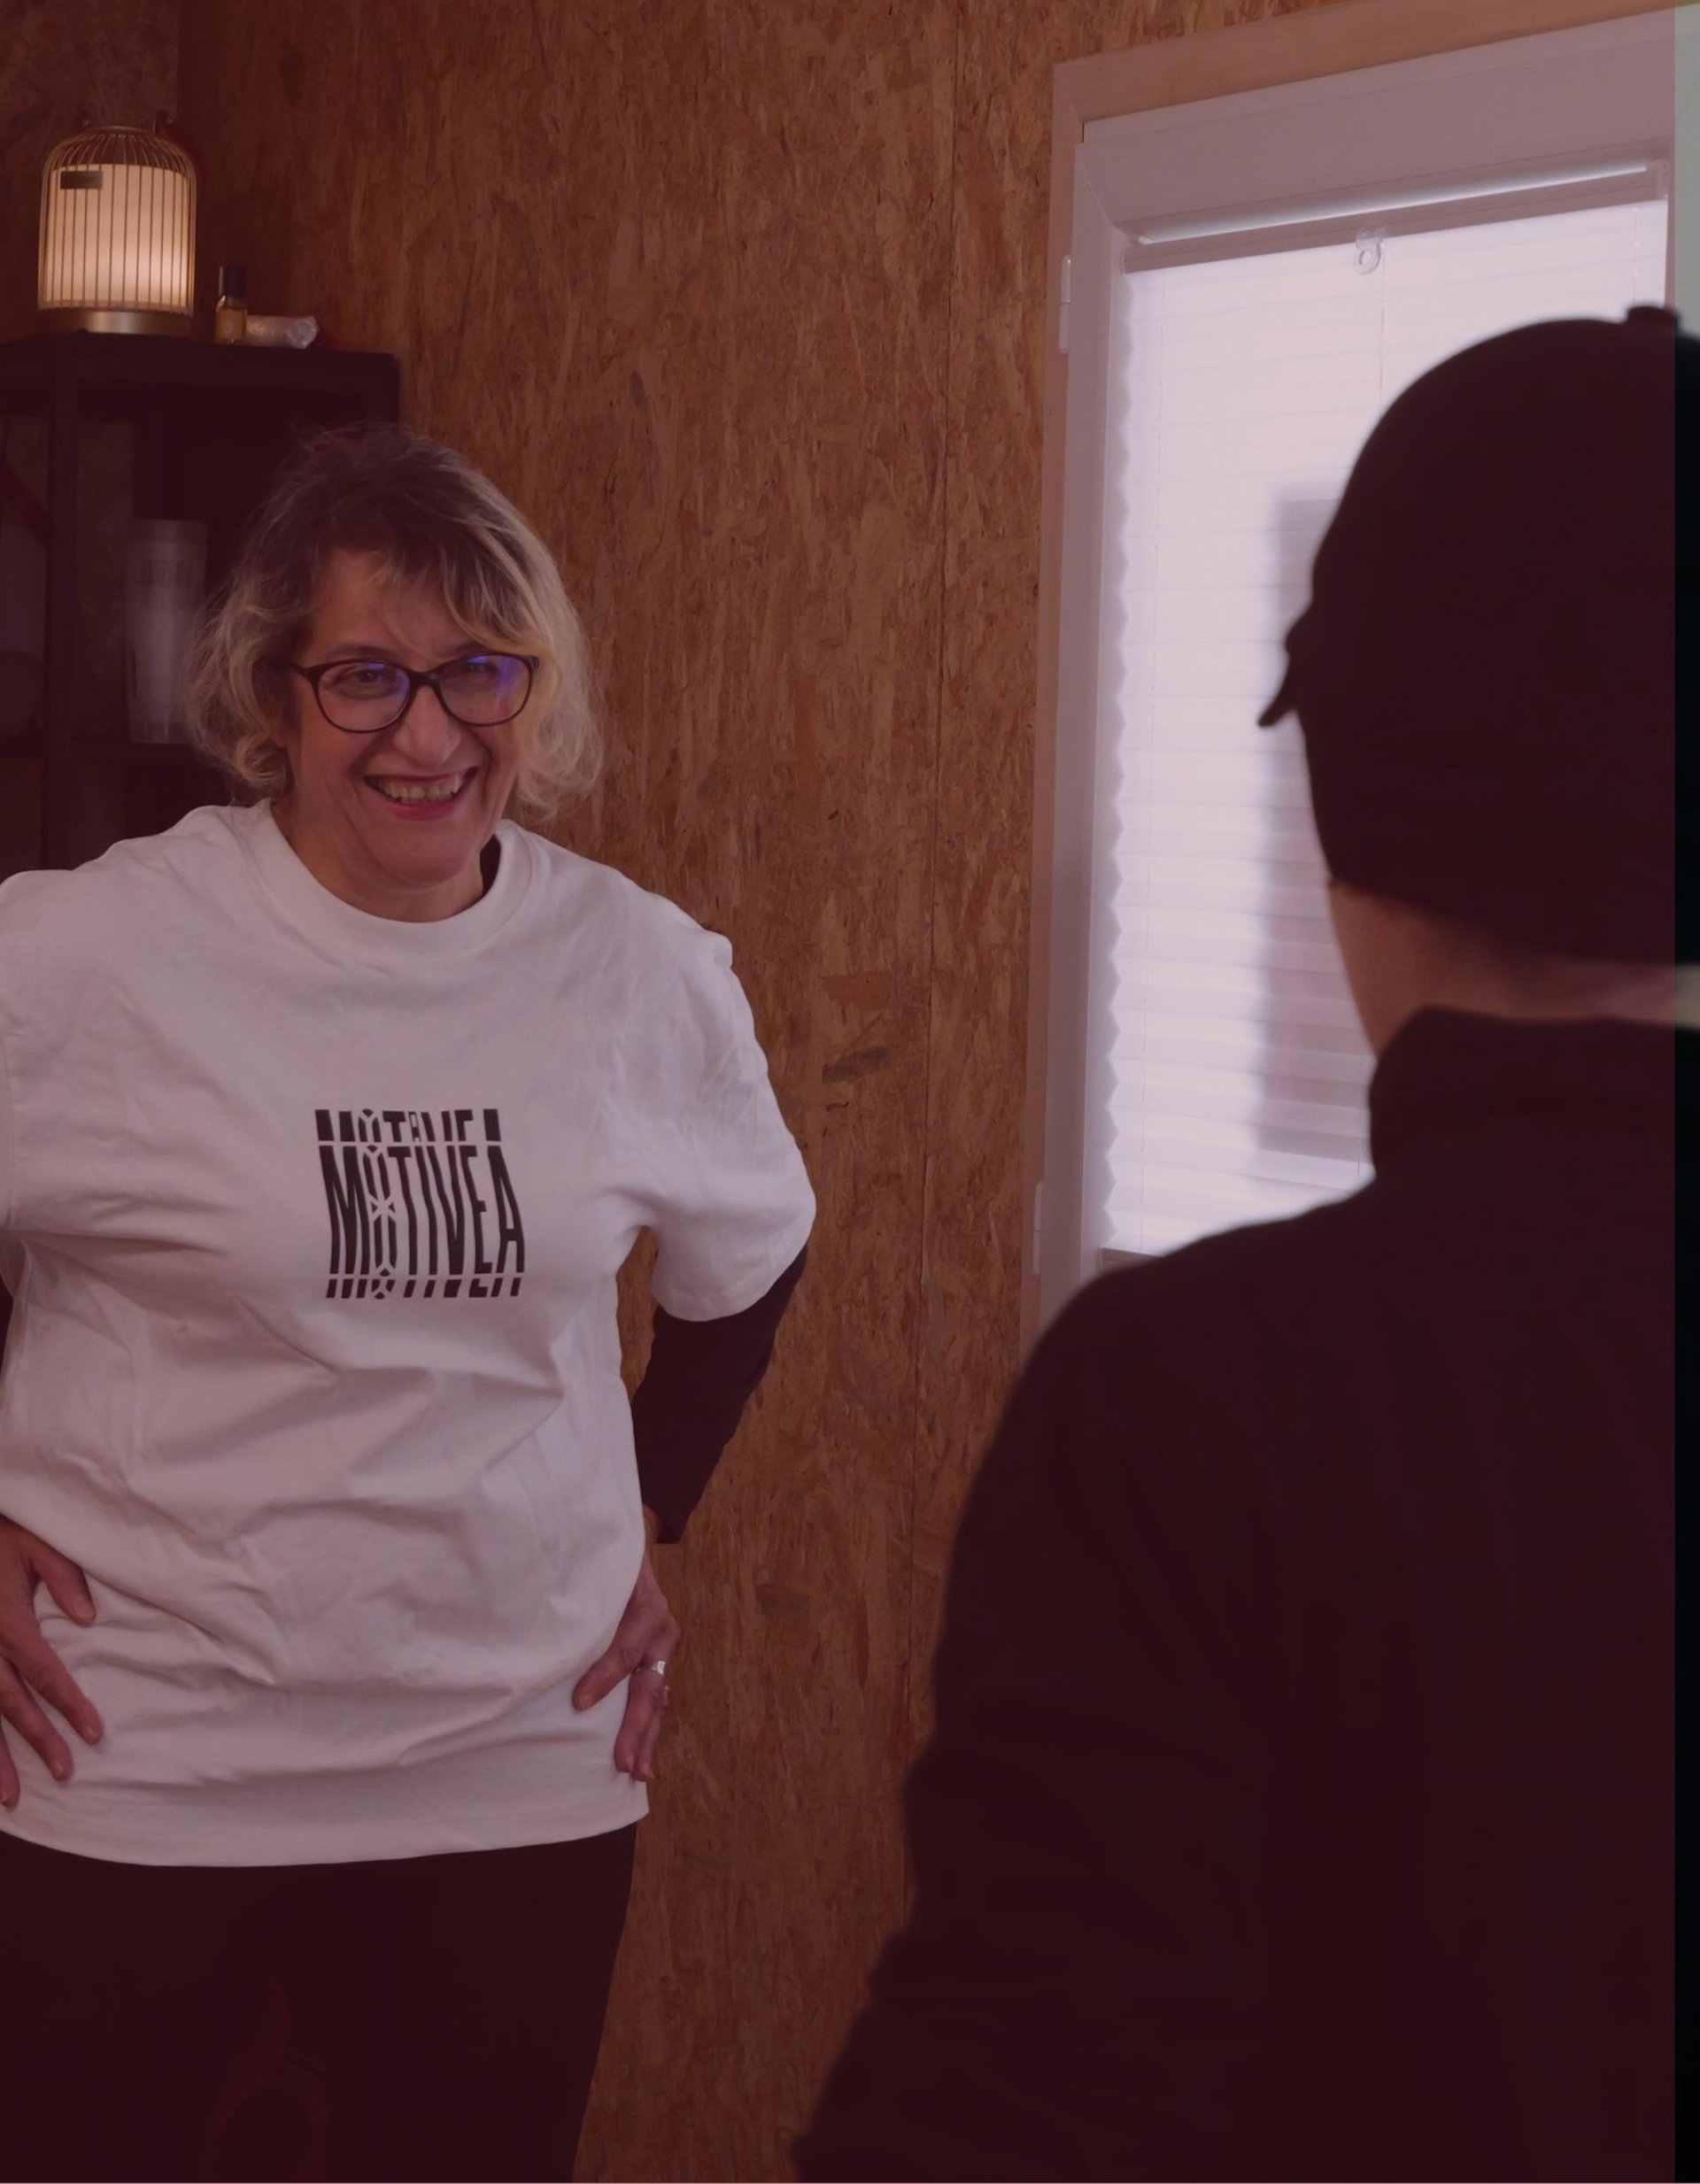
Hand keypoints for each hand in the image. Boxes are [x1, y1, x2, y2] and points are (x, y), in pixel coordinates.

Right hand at [0, 1517, 103, 1808]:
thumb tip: (89, 1617)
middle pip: (11, 1703)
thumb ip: (64, 1576)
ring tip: (10, 1798)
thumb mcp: (36, 1542)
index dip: (69, 1703)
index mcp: (7, 1620)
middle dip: (38, 1740)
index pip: (43, 1670)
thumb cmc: (1, 1531)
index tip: (93, 1732)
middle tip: (66, 1773)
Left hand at [571, 1507, 679, 1782]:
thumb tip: (535, 1616)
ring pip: (658, 1699)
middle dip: (636, 1726)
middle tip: (623, 1762)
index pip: (625, 1649)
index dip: (604, 1677)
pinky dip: (646, 1727)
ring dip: (646, 1736)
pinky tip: (637, 1755)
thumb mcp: (600, 1565)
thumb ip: (582, 1591)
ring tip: (638, 1771)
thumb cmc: (607, 1558)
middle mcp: (662, 1632)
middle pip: (650, 1685)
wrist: (633, 1545)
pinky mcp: (656, 1662)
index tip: (579, 1703)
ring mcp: (662, 1651)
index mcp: (648, 1608)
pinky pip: (654, 1697)